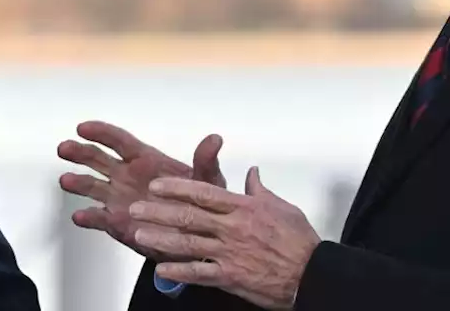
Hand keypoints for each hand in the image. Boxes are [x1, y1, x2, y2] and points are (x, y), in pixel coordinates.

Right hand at [57, 120, 224, 261]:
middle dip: (80, 152)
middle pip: (98, 160)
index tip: (83, 128)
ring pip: (93, 187)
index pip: (119, 141)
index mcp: (146, 160)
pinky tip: (80, 216)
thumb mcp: (208, 181)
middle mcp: (127, 176)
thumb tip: (214, 139)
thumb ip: (205, 161)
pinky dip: (88, 218)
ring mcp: (120, 199)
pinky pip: (99, 219)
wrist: (197, 237)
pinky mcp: (117, 223)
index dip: (100, 132)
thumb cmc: (201, 202)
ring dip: (78, 183)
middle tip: (65, 148)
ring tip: (66, 180)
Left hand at [130, 166, 320, 309]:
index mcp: (244, 207)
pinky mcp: (231, 276)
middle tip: (136, 208)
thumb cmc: (300, 241)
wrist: (314, 274)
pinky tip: (160, 267)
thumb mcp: (282, 207)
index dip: (176, 188)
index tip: (157, 185)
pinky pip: (199, 272)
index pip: (203, 193)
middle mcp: (233, 228)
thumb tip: (252, 172)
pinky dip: (178, 270)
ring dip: (161, 238)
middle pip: (189, 216)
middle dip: (159, 211)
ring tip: (139, 234)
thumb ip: (259, 190)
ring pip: (188, 243)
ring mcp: (230, 252)